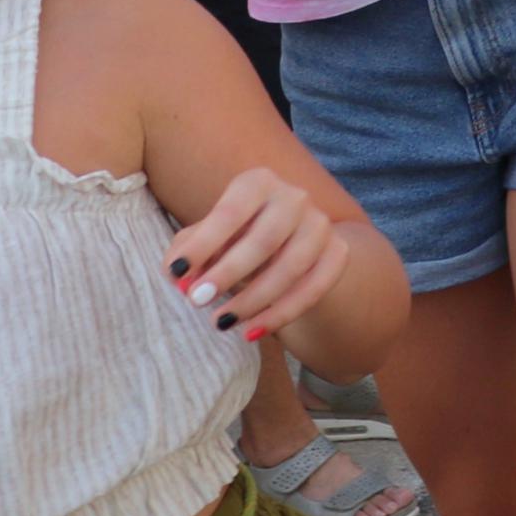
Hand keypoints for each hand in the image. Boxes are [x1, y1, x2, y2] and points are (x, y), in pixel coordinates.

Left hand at [165, 167, 350, 347]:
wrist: (286, 242)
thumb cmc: (234, 238)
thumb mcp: (208, 237)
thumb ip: (188, 251)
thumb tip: (177, 275)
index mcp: (258, 183)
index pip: (230, 213)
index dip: (203, 244)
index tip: (177, 274)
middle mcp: (295, 198)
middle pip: (264, 240)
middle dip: (228, 274)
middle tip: (196, 301)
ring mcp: (321, 225)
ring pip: (291, 267)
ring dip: (252, 300)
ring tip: (220, 322)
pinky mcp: (338, 253)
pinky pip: (314, 289)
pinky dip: (281, 314)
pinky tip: (252, 332)